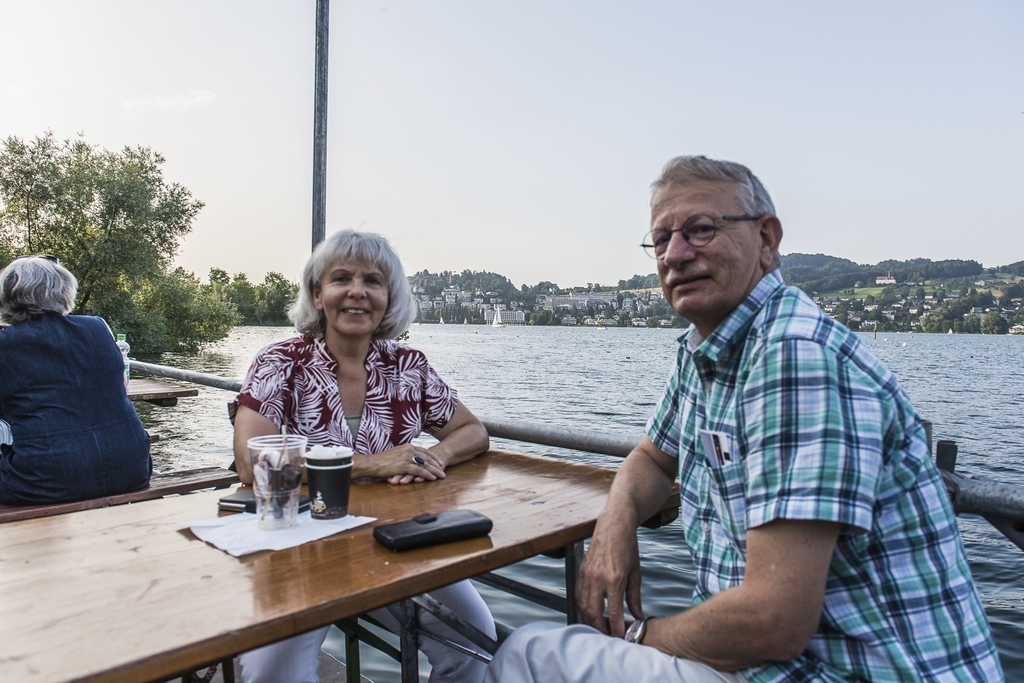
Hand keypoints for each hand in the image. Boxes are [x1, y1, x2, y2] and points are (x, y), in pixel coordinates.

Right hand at [359, 443, 446, 484]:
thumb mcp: (394, 454)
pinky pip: (419, 470)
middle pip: (427, 456)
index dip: (433, 456)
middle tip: (443, 469)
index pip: (424, 450)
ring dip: (435, 470)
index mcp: (407, 446)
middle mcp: (408, 449)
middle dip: (436, 464)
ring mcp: (406, 457)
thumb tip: (409, 459)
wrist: (370, 463)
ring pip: (425, 463)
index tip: (439, 462)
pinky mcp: (403, 465)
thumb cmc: (380, 461)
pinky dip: (427, 474)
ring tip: (442, 475)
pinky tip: (432, 478)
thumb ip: (403, 455)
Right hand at [576, 517, 643, 636]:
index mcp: (615, 579)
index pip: (613, 612)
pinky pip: (578, 595)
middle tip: (606, 637)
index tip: (620, 638)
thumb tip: (638, 616)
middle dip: (600, 629)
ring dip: (589, 620)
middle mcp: (598, 578)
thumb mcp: (636, 573)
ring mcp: (587, 575)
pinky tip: (588, 612)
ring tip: (597, 628)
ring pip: (583, 606)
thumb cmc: (627, 547)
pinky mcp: (581, 571)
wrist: (614, 526)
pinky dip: (582, 607)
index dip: (616, 629)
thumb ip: (635, 598)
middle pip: (594, 613)